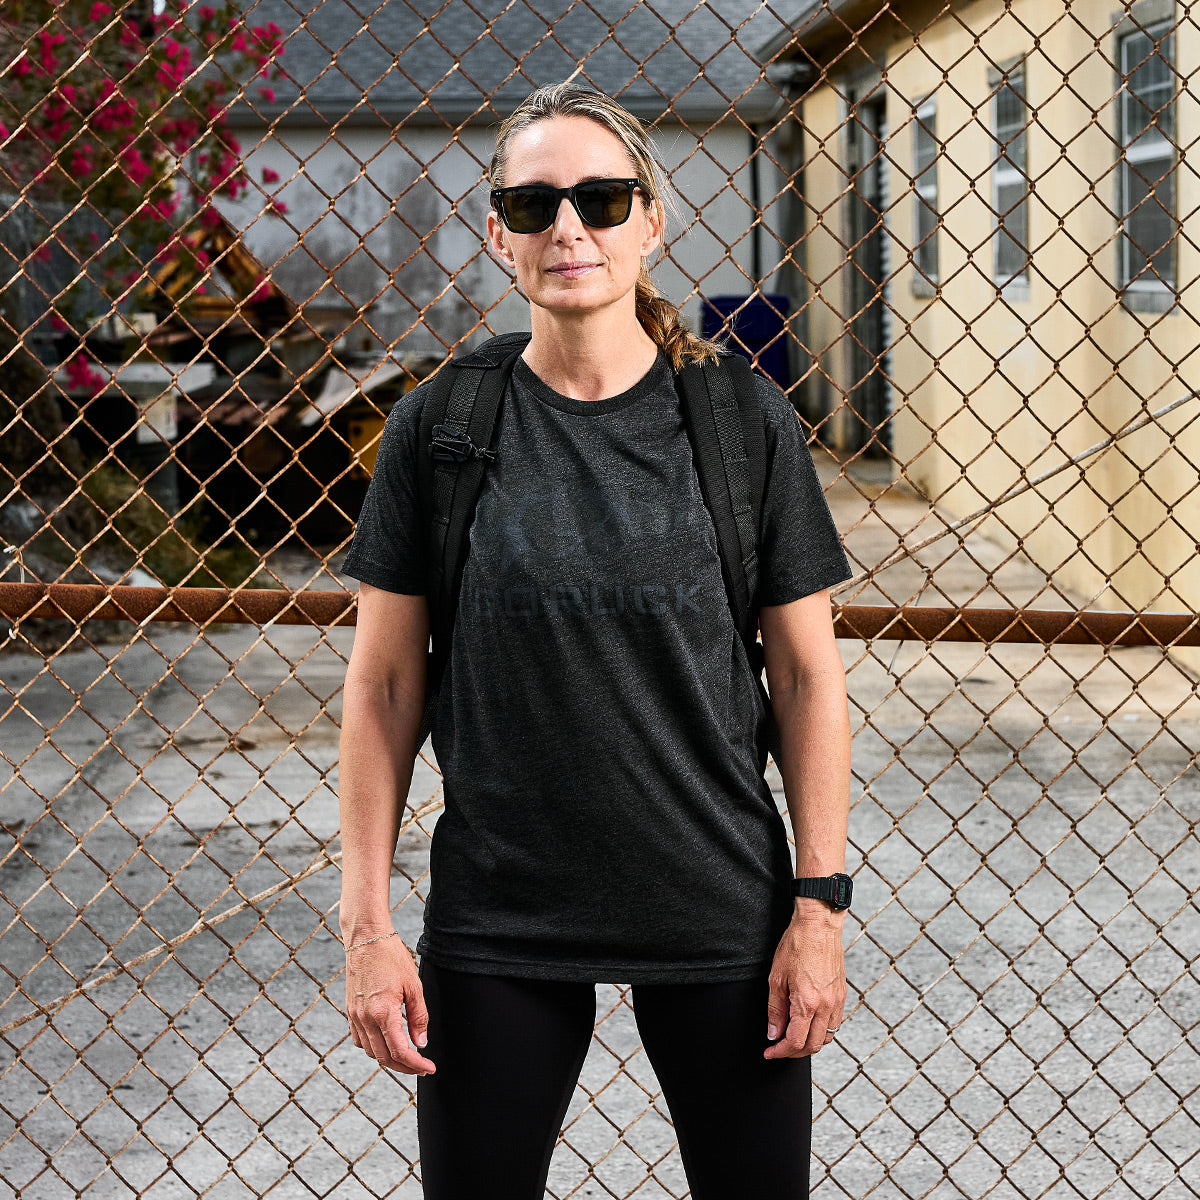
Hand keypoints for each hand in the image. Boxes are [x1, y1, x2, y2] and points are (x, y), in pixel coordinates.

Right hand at [345, 933, 435, 1073]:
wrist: (366, 939)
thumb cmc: (391, 957)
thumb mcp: (413, 985)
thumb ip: (419, 1017)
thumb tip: (421, 1043)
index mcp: (383, 1013)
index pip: (400, 1051)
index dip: (416, 1065)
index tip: (429, 1068)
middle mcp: (365, 1019)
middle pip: (384, 1057)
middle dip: (405, 1067)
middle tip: (421, 1067)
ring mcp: (355, 1016)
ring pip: (371, 1052)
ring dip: (389, 1059)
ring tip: (407, 1056)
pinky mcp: (350, 1011)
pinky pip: (360, 1040)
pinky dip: (374, 1048)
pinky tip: (386, 1042)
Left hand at [763, 901, 846, 1059]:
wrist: (819, 926)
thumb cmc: (797, 945)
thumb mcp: (776, 978)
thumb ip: (775, 1009)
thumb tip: (773, 1033)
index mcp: (808, 1003)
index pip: (795, 1042)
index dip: (780, 1052)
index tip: (770, 1051)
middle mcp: (826, 1006)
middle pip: (812, 1045)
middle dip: (793, 1052)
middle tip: (778, 1047)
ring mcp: (837, 1001)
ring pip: (826, 1038)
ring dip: (808, 1043)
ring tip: (792, 1036)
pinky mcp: (842, 995)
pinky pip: (834, 1024)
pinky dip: (821, 1030)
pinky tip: (808, 1023)